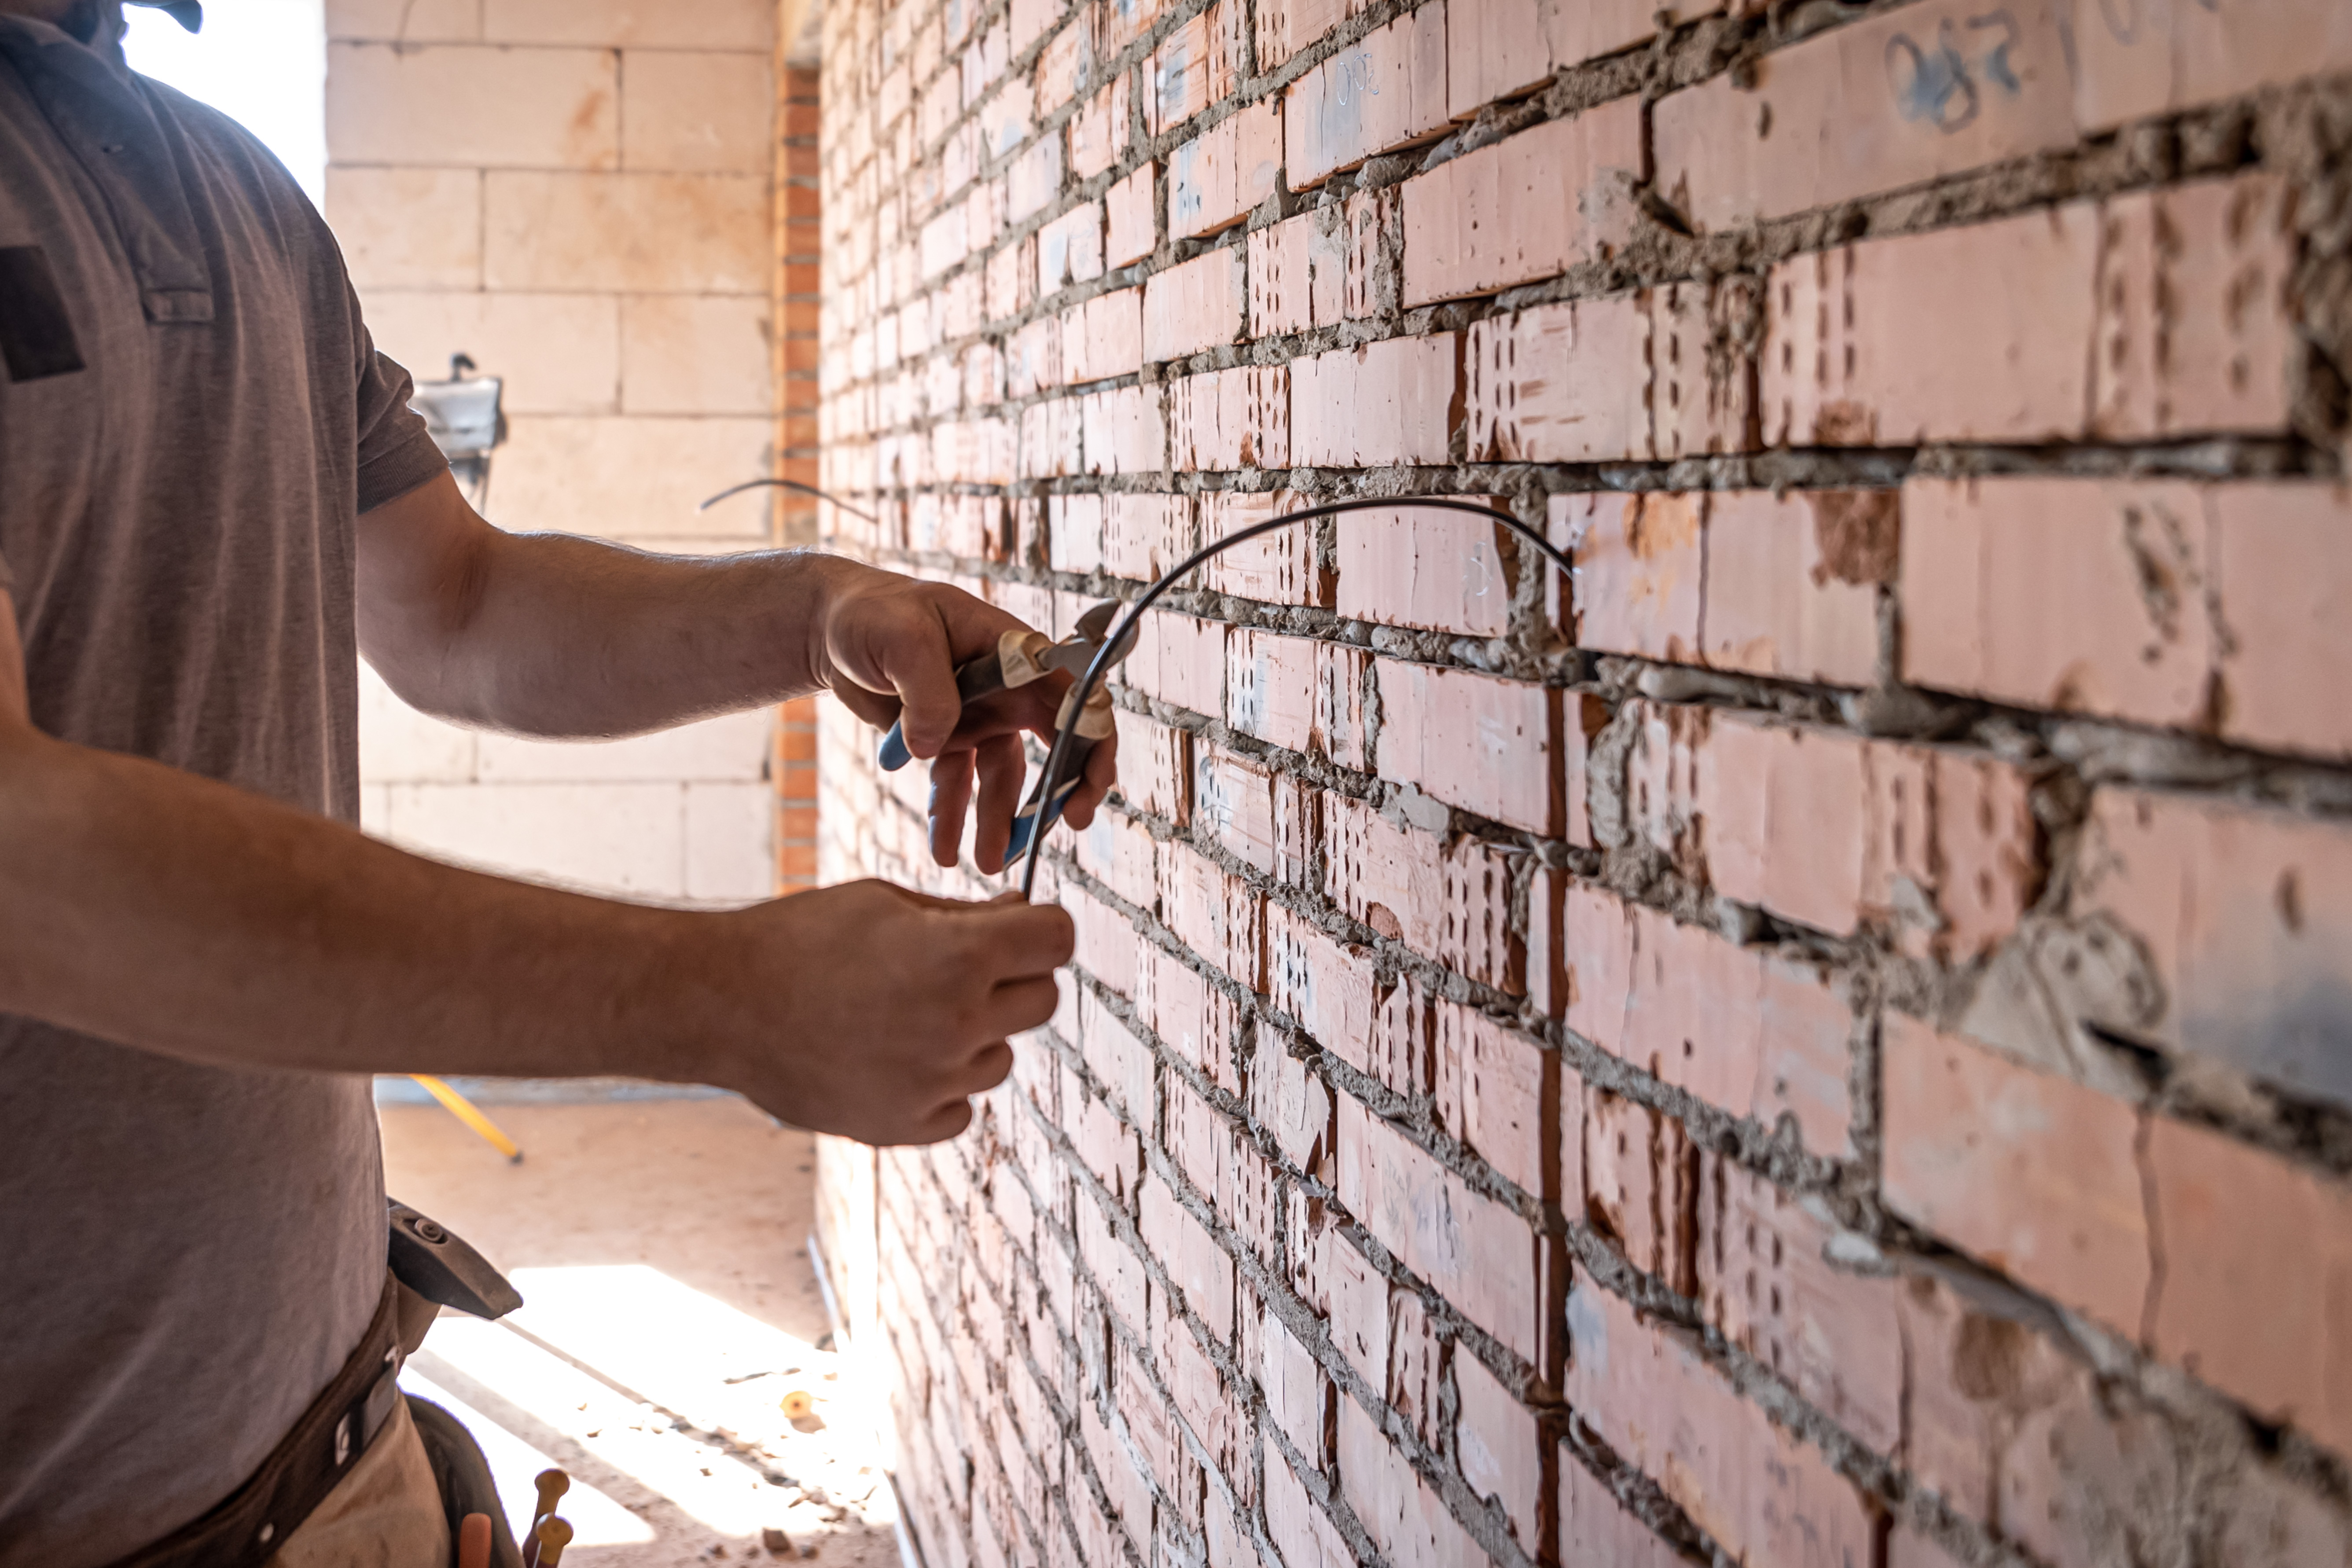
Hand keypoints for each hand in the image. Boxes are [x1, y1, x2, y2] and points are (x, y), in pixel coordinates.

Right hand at [693, 882, 1070, 1144]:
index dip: (1041, 929)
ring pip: (1000, 1056)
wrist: (721, 1004)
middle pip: (1042, 1000)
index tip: (1019, 930)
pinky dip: (939, 1085)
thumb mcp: (886, 904)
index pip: (1058, 940)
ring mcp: (934, 1082)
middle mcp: (958, 1023)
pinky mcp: (905, 1126)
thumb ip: (966, 917)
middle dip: (1013, 979)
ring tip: (905, 1013)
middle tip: (961, 969)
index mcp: (960, 956)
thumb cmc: (801, 939)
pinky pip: (960, 1106)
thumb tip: (1025, 918)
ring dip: (973, 1035)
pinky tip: (890, 1057)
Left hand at [809, 561, 1117, 871]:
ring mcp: (980, 717)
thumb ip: (927, 688)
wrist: (832, 630)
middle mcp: (1007, 687)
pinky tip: (944, 849)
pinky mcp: (948, 741)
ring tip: (986, 863)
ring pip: (1002, 777)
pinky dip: (952, 818)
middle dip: (1061, 787)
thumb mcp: (900, 637)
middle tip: (1064, 825)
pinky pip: (957, 786)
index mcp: (1012, 650)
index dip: (1092, 735)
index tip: (1090, 782)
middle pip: (1054, 742)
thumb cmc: (873, 613)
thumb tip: (934, 746)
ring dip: (997, 820)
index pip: (1072, 691)